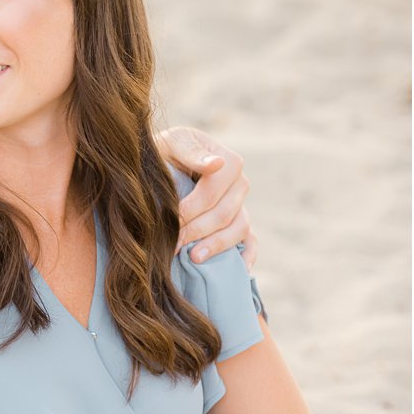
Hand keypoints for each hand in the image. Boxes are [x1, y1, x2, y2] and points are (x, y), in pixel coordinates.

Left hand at [159, 126, 256, 266]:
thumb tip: (216, 164)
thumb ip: (191, 152)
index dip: (195, 205)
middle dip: (197, 229)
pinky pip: (251, 242)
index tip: (172, 217)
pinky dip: (247, 256)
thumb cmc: (165, 153)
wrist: (162, 167)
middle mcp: (239, 184)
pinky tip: (237, 269)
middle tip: (173, 243)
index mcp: (228, 161)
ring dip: (216, 245)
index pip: (217, 187)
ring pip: (239, 229)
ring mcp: (241, 206)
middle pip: (226, 212)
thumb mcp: (171, 144)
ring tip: (193, 258)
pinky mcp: (238, 225)